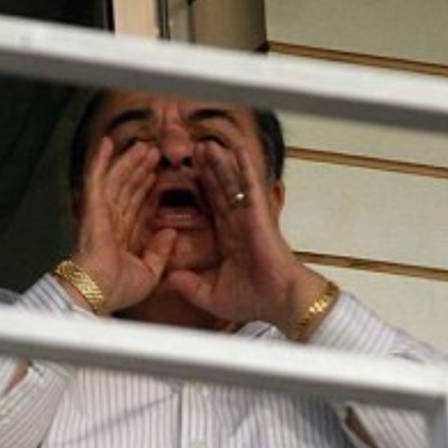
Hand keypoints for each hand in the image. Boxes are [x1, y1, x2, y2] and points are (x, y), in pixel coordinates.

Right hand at [70, 137, 176, 312]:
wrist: (97, 291)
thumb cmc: (117, 289)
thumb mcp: (150, 273)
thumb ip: (160, 252)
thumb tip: (169, 233)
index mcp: (124, 238)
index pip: (138, 206)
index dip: (148, 189)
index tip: (158, 174)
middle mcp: (112, 222)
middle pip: (129, 188)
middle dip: (141, 169)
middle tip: (154, 152)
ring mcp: (101, 212)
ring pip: (118, 179)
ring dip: (130, 161)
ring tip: (144, 145)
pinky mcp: (93, 207)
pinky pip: (97, 178)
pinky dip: (101, 160)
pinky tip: (108, 143)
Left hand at [166, 142, 326, 332]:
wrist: (278, 302)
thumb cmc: (253, 300)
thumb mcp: (210, 294)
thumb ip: (189, 285)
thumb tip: (168, 279)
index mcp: (228, 240)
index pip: (209, 210)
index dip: (197, 193)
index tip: (182, 179)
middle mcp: (238, 225)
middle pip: (218, 190)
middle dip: (206, 171)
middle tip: (192, 151)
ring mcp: (249, 218)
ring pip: (231, 184)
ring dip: (220, 163)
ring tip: (205, 145)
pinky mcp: (260, 215)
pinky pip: (251, 187)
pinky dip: (245, 168)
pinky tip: (238, 150)